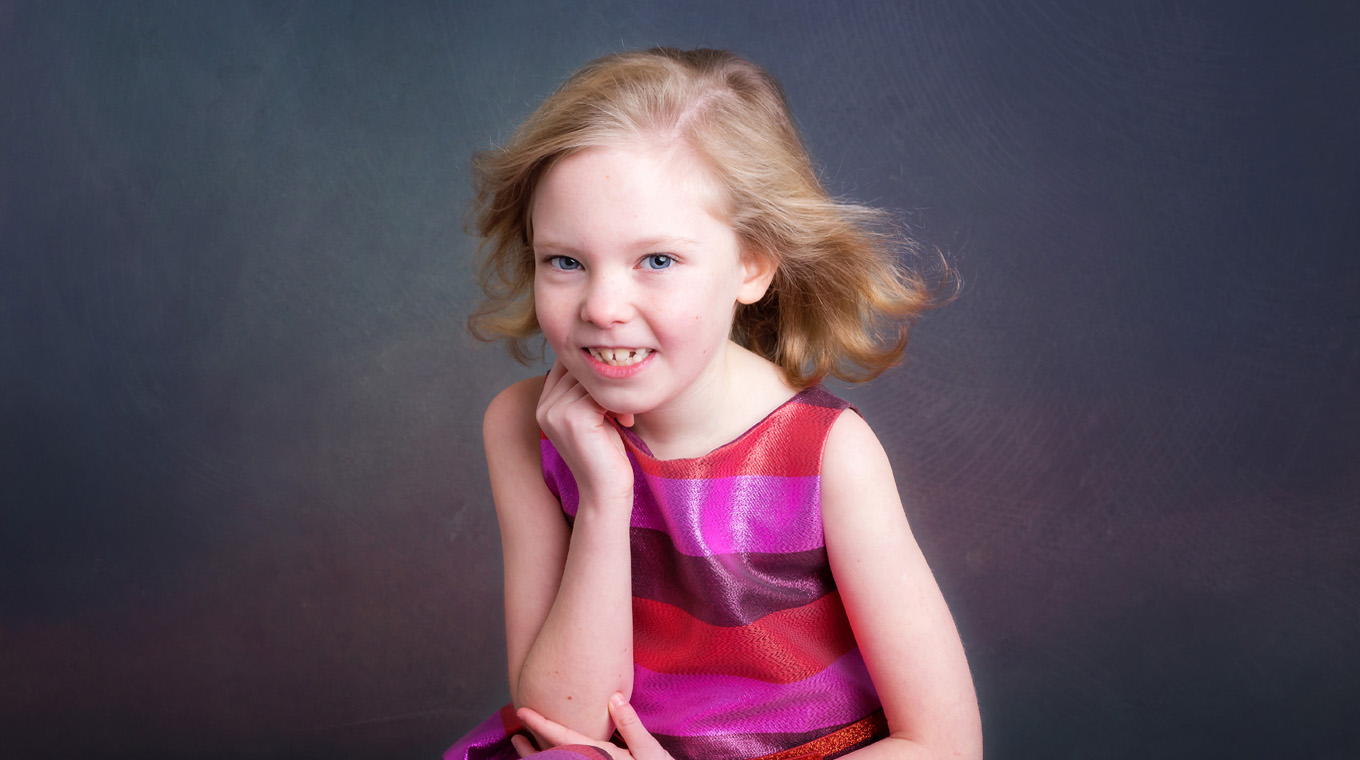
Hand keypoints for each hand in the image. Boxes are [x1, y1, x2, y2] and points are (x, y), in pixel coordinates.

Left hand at [511, 693, 673, 759]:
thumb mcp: (649, 750)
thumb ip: (631, 724)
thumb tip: (614, 697)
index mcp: (600, 756)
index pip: (563, 738)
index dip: (541, 724)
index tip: (521, 712)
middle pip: (553, 757)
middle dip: (531, 749)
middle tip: (515, 737)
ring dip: (539, 757)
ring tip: (523, 746)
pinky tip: (551, 755)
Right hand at [536, 361, 633, 504]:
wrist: (605, 491)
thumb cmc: (604, 454)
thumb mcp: (593, 417)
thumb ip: (586, 392)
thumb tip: (602, 357)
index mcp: (544, 405)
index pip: (565, 366)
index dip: (592, 372)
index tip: (614, 389)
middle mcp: (544, 407)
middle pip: (579, 370)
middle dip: (605, 384)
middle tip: (622, 408)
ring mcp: (556, 411)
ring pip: (591, 381)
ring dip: (614, 394)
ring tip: (623, 417)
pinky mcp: (573, 417)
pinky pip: (599, 392)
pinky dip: (618, 404)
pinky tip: (624, 421)